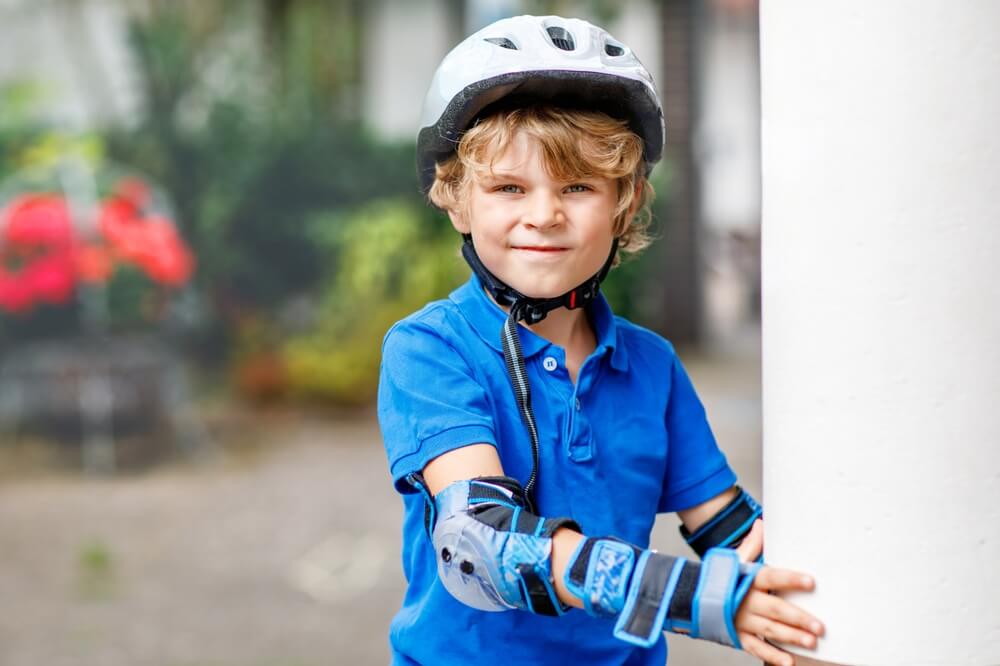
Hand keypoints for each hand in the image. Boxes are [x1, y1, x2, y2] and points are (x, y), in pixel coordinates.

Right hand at [733, 520, 824, 665]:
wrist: (691, 596)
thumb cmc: (720, 578)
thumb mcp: (734, 559)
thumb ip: (752, 545)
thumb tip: (761, 523)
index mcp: (747, 579)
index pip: (772, 577)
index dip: (791, 579)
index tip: (811, 582)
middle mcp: (745, 600)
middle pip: (775, 609)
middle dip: (798, 618)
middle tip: (819, 626)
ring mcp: (741, 619)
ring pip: (769, 629)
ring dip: (791, 636)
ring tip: (811, 642)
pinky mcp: (738, 635)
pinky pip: (756, 648)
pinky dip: (771, 656)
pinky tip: (788, 661)